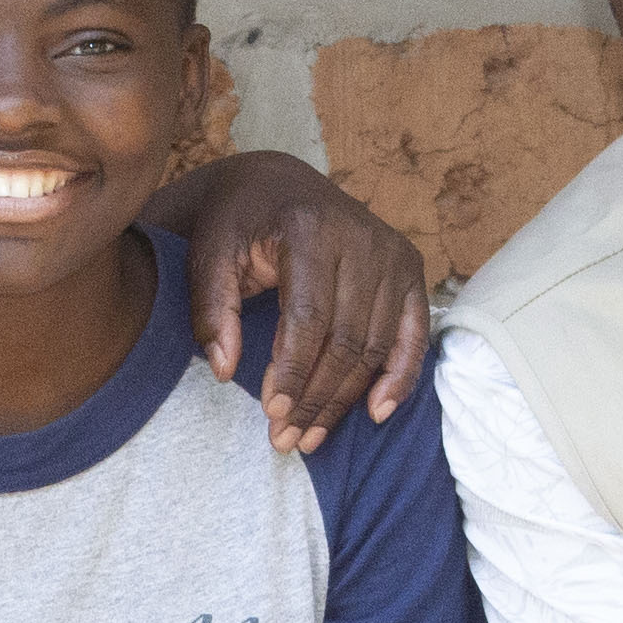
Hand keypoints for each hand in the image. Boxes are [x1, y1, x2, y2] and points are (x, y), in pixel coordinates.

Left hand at [173, 152, 431, 451]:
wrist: (277, 183)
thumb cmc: (237, 222)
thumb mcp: (208, 252)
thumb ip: (212, 307)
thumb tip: (225, 370)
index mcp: (311, 228)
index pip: (309, 318)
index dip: (294, 372)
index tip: (273, 414)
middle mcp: (361, 237)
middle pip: (346, 339)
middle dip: (316, 397)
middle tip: (286, 439)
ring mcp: (391, 252)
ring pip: (375, 345)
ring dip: (346, 400)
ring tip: (311, 437)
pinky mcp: (409, 267)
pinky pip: (413, 333)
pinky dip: (400, 376)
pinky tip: (375, 412)